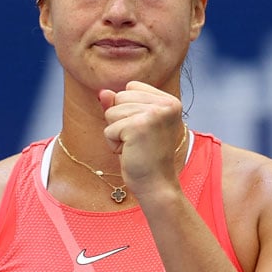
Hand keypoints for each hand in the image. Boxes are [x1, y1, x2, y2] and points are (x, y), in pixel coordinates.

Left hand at [99, 81, 184, 196]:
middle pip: (120, 97)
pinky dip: (113, 144)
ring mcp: (154, 114)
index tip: (143, 130)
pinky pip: (109, 129)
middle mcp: (166, 104)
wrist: (156, 184)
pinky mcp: (138, 127)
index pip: (131, 87)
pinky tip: (130, 153)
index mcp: (169, 100)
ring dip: (116, 133)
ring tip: (134, 146)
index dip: (128, 109)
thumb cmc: (145, 156)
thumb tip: (102, 91)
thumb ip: (119, 105)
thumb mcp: (133, 124)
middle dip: (120, 120)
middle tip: (138, 140)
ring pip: (111, 111)